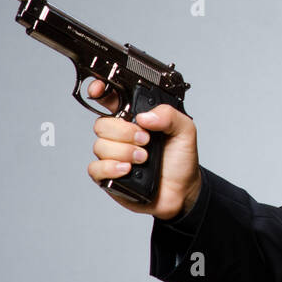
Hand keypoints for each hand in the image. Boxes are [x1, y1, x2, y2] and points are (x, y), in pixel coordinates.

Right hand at [85, 78, 201, 220]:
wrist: (182, 191)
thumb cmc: (181, 159)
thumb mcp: (185, 130)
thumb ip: (169, 115)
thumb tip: (144, 116)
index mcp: (136, 119)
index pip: (111, 100)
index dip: (100, 92)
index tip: (98, 90)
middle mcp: (120, 135)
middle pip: (102, 124)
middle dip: (125, 132)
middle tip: (146, 140)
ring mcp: (112, 155)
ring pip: (100, 145)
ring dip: (125, 152)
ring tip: (144, 159)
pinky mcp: (108, 175)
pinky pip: (95, 167)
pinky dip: (112, 167)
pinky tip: (128, 170)